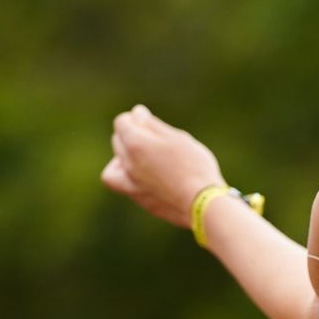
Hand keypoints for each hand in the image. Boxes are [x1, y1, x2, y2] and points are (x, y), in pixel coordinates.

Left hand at [101, 105, 224, 227]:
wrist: (203, 205)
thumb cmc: (195, 167)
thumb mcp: (178, 138)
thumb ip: (153, 125)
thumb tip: (137, 113)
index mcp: (135, 143)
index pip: (122, 122)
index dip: (136, 118)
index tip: (149, 122)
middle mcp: (127, 163)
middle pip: (119, 142)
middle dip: (131, 137)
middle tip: (153, 140)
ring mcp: (131, 184)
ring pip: (115, 168)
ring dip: (124, 160)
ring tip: (142, 161)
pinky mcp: (142, 201)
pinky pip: (126, 186)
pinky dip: (131, 180)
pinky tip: (146, 180)